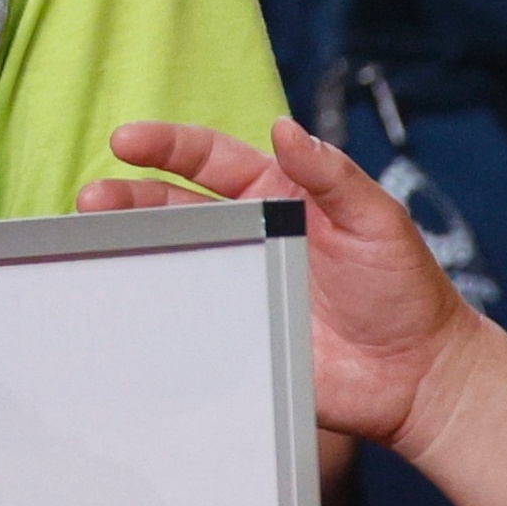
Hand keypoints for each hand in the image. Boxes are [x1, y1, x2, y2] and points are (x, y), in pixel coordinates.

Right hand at [83, 117, 487, 457]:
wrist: (417, 377)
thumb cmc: (405, 290)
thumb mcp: (377, 220)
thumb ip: (333, 175)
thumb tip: (285, 128)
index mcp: (274, 196)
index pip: (207, 159)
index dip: (165, 145)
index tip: (126, 140)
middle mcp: (243, 237)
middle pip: (166, 206)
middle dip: (125, 197)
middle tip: (93, 199)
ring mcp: (230, 285)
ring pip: (162, 258)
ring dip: (122, 247)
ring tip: (89, 242)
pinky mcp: (226, 333)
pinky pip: (176, 317)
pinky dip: (144, 306)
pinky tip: (118, 299)